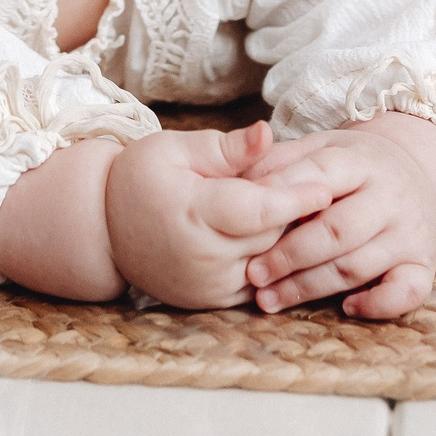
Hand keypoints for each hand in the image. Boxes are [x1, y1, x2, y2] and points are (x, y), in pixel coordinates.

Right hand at [104, 124, 333, 309]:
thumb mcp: (175, 149)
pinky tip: (289, 237)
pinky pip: (261, 282)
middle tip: (329, 189)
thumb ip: (226, 148)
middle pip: (271, 236)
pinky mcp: (214, 301)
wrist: (106, 230)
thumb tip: (267, 134)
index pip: (258, 209)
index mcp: (192, 213)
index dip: (296, 198)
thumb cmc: (142, 178)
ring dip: (293, 241)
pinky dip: (277, 262)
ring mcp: (209, 285)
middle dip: (299, 215)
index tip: (328, 184)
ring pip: (271, 263)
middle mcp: (202, 258)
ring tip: (314, 213)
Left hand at [242, 112, 435, 319]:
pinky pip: (407, 292)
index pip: (317, 178)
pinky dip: (377, 304)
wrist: (418, 175)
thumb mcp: (321, 148)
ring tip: (269, 298)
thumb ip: (281, 161)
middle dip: (288, 256)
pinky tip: (346, 308)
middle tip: (252, 274)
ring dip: (309, 287)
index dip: (279, 199)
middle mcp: (390, 196)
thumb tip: (238, 178)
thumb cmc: (353, 168)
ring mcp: (410, 232)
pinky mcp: (425, 264)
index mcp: (360, 161)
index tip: (241, 219)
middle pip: (336, 231)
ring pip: (357, 266)